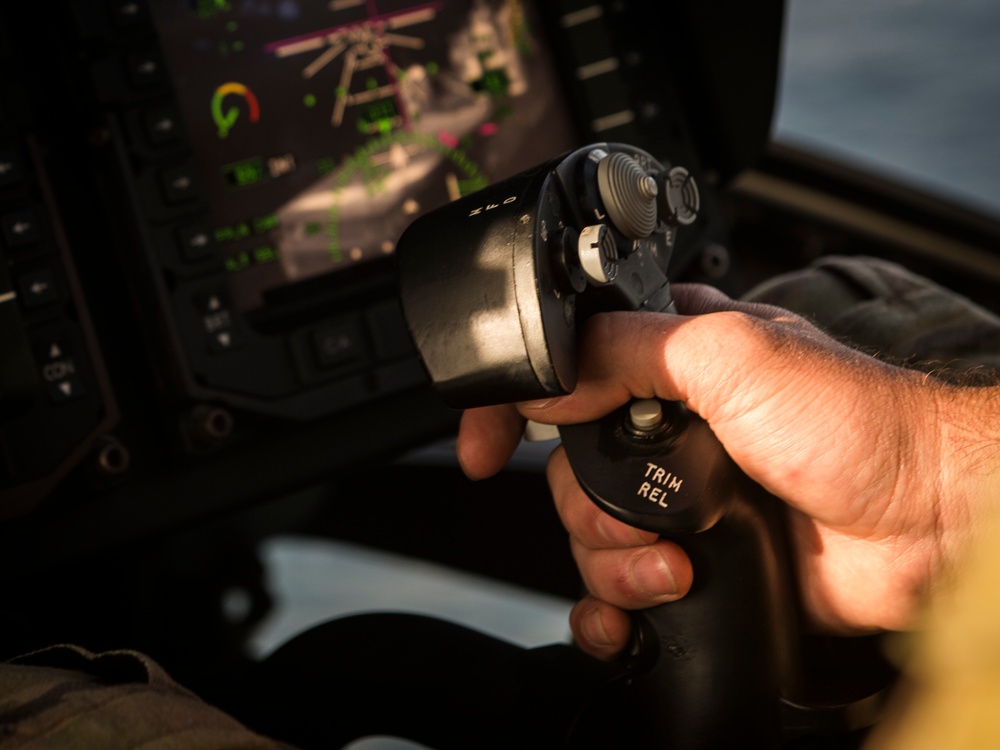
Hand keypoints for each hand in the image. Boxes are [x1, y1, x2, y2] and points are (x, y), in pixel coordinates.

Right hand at [457, 283, 999, 659]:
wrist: (924, 521)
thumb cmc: (857, 421)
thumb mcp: (730, 353)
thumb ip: (627, 351)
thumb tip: (547, 379)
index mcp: (667, 358)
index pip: (561, 370)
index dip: (511, 405)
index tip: (482, 444)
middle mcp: (666, 427)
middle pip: (563, 469)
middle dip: (583, 503)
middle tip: (637, 511)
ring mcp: (679, 495)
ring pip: (586, 534)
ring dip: (614, 560)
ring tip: (674, 563)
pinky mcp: (694, 556)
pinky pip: (618, 589)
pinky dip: (612, 607)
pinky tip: (633, 613)